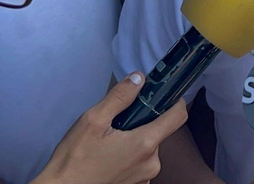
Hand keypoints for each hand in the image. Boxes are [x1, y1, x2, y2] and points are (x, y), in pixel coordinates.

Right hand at [31, 73, 187, 183]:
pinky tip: (109, 157)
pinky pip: (140, 163)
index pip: (178, 116)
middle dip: (143, 123)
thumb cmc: (74, 159)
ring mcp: (145, 177)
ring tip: (109, 142)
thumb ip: (119, 97)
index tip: (164, 93)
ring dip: (135, 140)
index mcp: (145, 144)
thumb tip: (139, 78)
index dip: (174, 101)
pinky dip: (130, 156)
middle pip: (159, 131)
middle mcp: (152, 163)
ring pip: (148, 147)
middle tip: (118, 122)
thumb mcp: (93, 121)